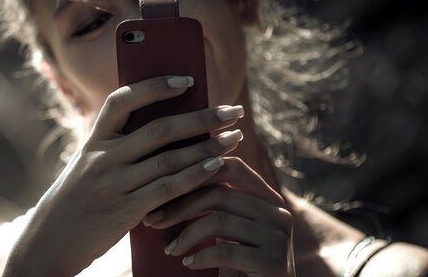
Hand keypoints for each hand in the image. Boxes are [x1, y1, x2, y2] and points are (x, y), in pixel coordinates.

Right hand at [2, 75, 244, 276]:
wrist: (49, 241)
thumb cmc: (76, 198)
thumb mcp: (89, 164)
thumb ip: (119, 146)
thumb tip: (169, 128)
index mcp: (93, 139)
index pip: (123, 99)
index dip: (156, 86)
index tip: (188, 80)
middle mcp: (102, 156)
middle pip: (159, 129)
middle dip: (201, 117)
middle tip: (232, 111)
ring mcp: (113, 183)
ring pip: (169, 159)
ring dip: (207, 147)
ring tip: (234, 138)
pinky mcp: (124, 210)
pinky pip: (167, 189)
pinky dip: (194, 176)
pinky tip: (216, 167)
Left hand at [143, 157, 294, 276]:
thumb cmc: (238, 265)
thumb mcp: (229, 229)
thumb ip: (216, 201)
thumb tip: (171, 173)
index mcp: (268, 197)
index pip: (232, 167)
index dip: (196, 172)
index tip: (162, 186)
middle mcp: (278, 212)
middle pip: (220, 193)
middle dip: (180, 206)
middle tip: (153, 220)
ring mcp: (279, 237)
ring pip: (219, 221)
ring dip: (186, 235)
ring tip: (170, 249)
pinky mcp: (275, 262)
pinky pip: (226, 251)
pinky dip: (200, 257)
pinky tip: (188, 263)